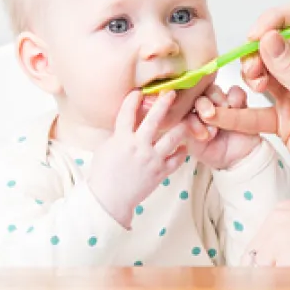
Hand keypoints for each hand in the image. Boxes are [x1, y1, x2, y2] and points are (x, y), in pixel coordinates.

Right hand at [88, 90, 189, 227]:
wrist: (109, 199)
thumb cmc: (103, 174)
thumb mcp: (106, 148)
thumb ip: (118, 134)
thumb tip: (127, 120)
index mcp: (121, 139)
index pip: (127, 113)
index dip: (133, 99)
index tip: (139, 91)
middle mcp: (138, 147)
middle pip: (153, 120)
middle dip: (163, 104)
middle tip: (171, 93)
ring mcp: (151, 159)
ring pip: (172, 139)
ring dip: (181, 127)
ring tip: (186, 120)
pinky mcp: (160, 172)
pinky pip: (176, 159)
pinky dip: (182, 152)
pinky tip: (184, 147)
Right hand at [196, 0, 289, 165]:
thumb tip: (268, 37)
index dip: (280, 18)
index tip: (258, 32)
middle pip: (278, 43)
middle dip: (259, 50)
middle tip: (253, 67)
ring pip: (264, 70)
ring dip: (251, 75)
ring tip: (254, 87)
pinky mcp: (283, 114)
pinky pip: (256, 107)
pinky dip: (239, 111)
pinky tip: (222, 114)